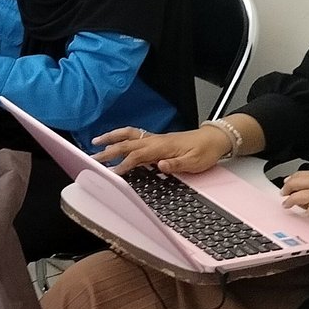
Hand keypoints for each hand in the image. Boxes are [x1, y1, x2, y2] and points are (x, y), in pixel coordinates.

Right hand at [93, 126, 232, 174]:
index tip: (111, 173)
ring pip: (129, 136)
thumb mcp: (195, 162)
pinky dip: (121, 136)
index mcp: (162, 147)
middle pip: (127, 144)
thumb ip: (176, 164)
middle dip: (108, 151)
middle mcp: (156, 140)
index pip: (137, 156)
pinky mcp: (157, 139)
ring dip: (111, 138)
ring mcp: (155, 138)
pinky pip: (135, 135)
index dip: (123, 164)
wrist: (215, 138)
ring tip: (96, 142)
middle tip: (93, 158)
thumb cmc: (206, 150)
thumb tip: (160, 166)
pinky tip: (115, 140)